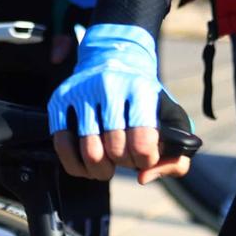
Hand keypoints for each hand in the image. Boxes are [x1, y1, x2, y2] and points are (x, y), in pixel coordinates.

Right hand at [48, 24, 190, 184]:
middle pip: (114, 149)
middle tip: (126, 156)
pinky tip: (87, 164)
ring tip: (108, 164)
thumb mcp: (172, 120)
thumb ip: (175, 158)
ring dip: (101, 169)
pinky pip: (62, 145)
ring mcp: (81, 91)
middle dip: (123, 163)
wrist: (112, 59)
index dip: (145, 159)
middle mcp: (108, 85)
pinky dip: (76, 165)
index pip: (142, 141)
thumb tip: (142, 177)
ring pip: (89, 151)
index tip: (145, 154)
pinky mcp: (59, 99)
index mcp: (140, 88)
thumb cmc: (145, 100)